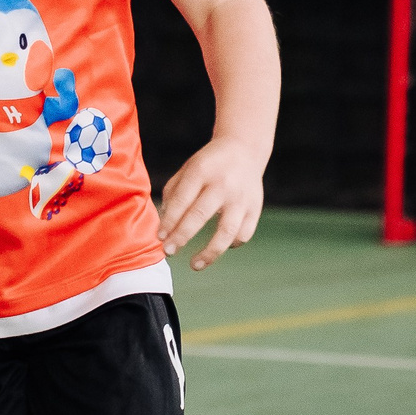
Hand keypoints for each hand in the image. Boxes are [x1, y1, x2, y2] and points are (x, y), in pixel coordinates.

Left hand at [156, 137, 265, 271]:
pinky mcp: (255, 208)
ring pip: (227, 231)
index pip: (182, 199)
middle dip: (182, 236)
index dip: (169, 221)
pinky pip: (243, 234)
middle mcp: (223, 184)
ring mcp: (241, 198)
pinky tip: (218, 246)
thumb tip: (164, 226)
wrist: (244, 149)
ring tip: (194, 265)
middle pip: (200, 215)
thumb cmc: (208, 165)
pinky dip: (230, 244)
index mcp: (202, 170)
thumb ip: (172, 194)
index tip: (160, 238)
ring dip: (209, 252)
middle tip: (168, 252)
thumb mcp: (187, 169)